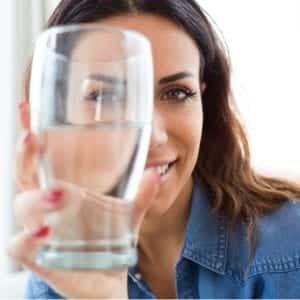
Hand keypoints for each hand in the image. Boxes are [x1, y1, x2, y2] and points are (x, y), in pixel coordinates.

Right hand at [7, 125, 159, 298]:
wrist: (108, 274)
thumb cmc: (110, 238)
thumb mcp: (128, 213)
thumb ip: (142, 194)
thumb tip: (156, 173)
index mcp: (64, 187)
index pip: (41, 156)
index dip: (30, 133)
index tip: (28, 108)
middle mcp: (47, 204)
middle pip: (24, 173)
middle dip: (25, 154)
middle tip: (33, 137)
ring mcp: (40, 227)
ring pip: (21, 205)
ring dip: (35, 198)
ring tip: (58, 194)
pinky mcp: (39, 255)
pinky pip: (20, 245)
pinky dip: (27, 239)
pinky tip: (45, 233)